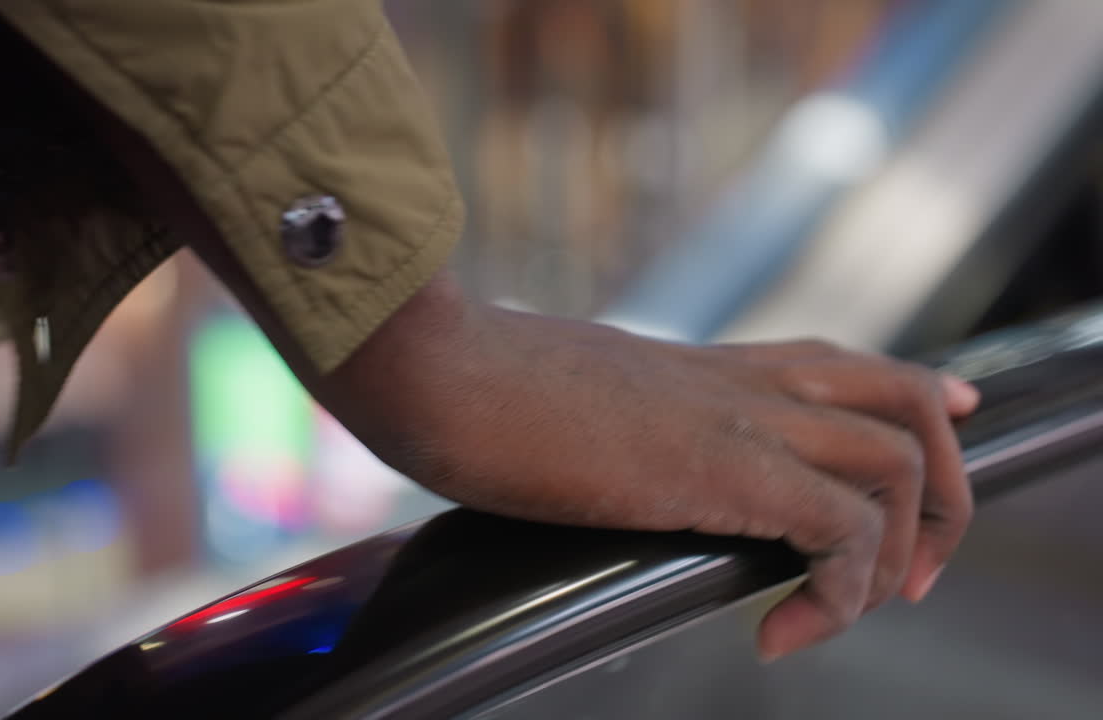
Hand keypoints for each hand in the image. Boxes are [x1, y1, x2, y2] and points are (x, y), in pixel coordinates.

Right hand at [327, 279, 978, 660]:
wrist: (439, 367)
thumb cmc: (474, 386)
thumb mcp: (573, 397)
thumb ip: (619, 419)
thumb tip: (610, 455)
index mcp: (705, 363)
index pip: (840, 359)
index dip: (911, 393)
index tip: (947, 420)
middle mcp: (739, 381)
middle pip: (903, 397)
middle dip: (943, 487)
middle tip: (914, 568)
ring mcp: (738, 419)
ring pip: (901, 460)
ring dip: (904, 548)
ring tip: (854, 608)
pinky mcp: (722, 469)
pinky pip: (841, 532)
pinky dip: (839, 595)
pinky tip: (779, 630)